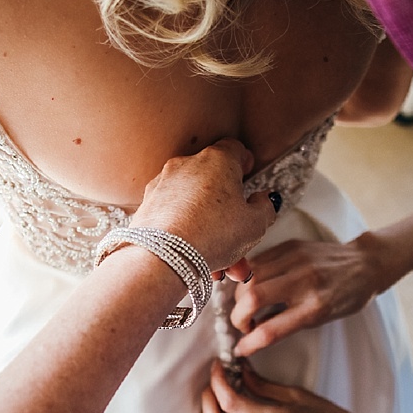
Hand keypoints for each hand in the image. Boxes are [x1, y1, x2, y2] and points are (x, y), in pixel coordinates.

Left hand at [128, 138, 278, 273]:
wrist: (161, 258)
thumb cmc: (211, 235)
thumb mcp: (255, 224)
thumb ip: (265, 207)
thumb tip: (262, 200)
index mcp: (217, 160)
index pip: (234, 149)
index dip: (244, 162)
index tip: (248, 175)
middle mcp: (186, 165)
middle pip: (215, 184)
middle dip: (230, 214)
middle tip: (241, 238)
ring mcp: (163, 184)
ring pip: (195, 206)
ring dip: (211, 231)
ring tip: (224, 263)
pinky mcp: (147, 204)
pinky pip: (175, 216)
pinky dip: (188, 234)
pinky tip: (199, 260)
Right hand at [230, 236, 397, 356]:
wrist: (365, 264)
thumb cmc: (346, 297)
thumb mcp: (321, 318)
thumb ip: (287, 324)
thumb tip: (253, 334)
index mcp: (316, 307)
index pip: (272, 330)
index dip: (249, 343)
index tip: (241, 349)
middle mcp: (305, 281)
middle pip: (252, 298)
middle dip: (238, 316)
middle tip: (244, 324)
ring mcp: (297, 260)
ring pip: (249, 278)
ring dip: (240, 297)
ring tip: (248, 306)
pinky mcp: (290, 246)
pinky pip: (257, 262)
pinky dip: (248, 278)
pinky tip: (253, 286)